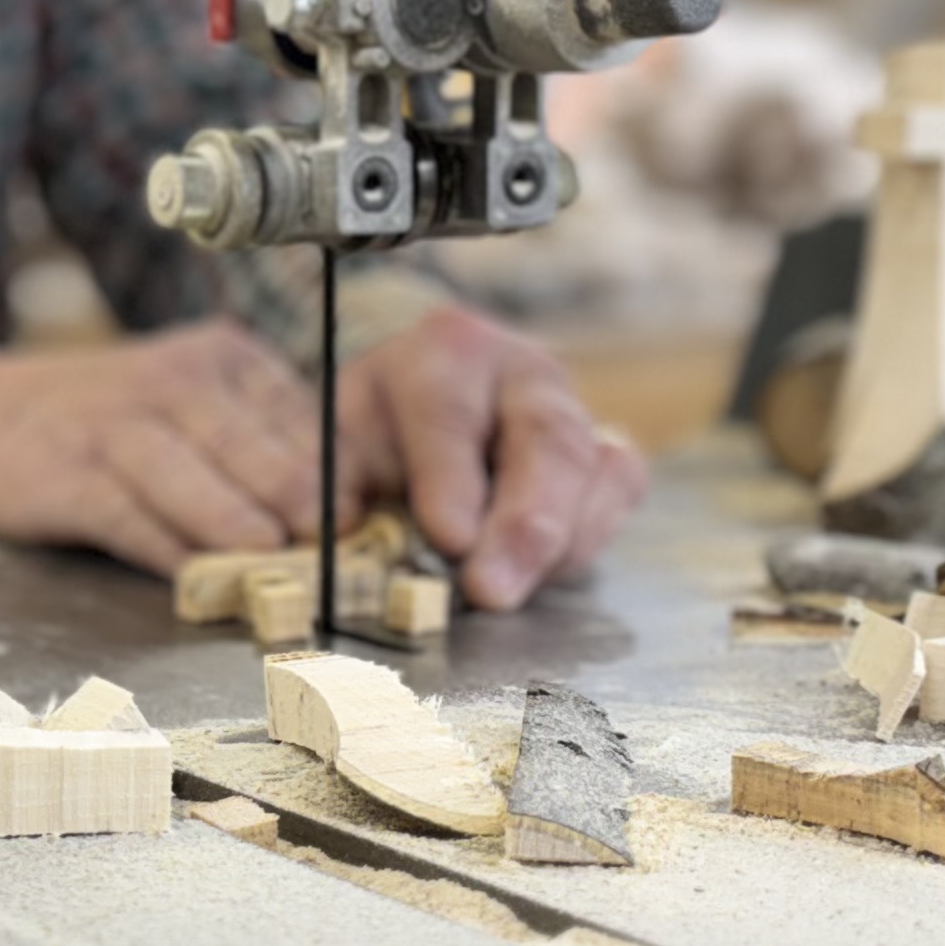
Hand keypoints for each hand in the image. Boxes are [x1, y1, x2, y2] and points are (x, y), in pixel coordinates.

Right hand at [0, 320, 317, 573]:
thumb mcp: (196, 411)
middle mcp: (175, 378)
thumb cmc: (113, 425)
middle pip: (251, 442)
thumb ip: (262, 452)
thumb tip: (342, 519)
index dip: (336, 473)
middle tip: (334, 544)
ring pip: (192, 474)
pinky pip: (129, 517)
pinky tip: (196, 578)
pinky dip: (167, 550)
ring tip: (273, 557)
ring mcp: (118, 423)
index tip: (365, 521)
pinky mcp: (71, 474)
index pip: (299, 415)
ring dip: (236, 522)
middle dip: (298, 498)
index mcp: (224, 358)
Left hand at [337, 307, 647, 610]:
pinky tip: (548, 573)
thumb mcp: (339, 448)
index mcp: (445, 352)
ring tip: (513, 592)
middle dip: (524, 522)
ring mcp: (573, 409)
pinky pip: (617, 491)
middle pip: (545, 437)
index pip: (450, 411)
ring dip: (560, 543)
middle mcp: (521, 371)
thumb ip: (333, 488)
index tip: (446, 538)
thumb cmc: (379, 437)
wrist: (424, 416)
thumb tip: (327, 533)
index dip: (450, 478)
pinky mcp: (604, 453)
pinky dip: (590, 538)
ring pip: (595, 469)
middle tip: (492, 589)